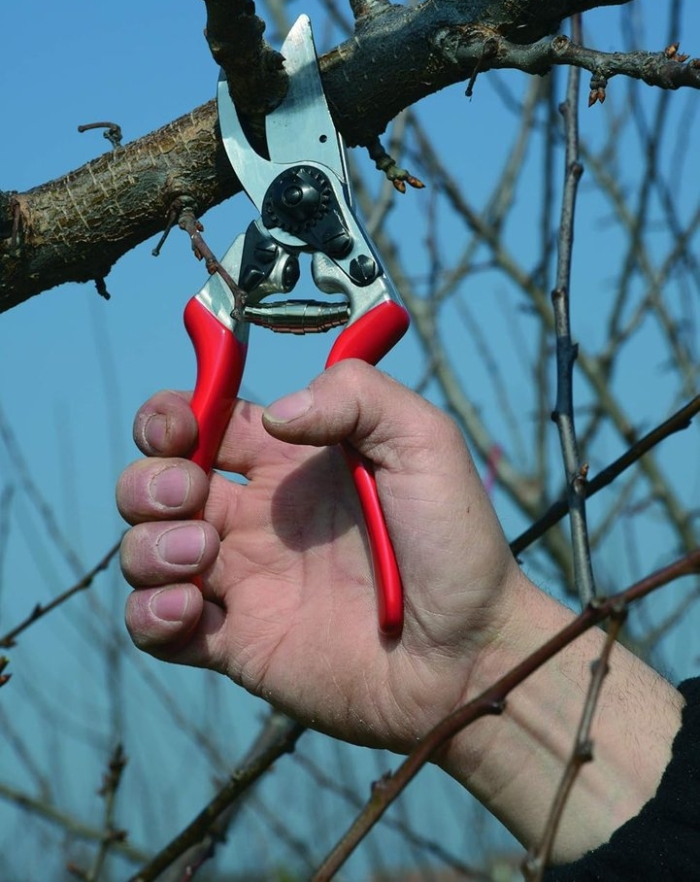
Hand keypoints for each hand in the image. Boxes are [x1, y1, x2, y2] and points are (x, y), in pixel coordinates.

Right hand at [118, 360, 521, 752]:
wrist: (469, 653)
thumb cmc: (456, 542)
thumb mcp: (422, 440)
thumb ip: (354, 394)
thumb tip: (273, 412)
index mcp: (289, 462)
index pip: (203, 422)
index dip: (173, 415)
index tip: (182, 426)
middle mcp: (256, 517)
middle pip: (155, 483)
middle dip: (148, 481)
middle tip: (190, 494)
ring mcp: (243, 582)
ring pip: (143, 551)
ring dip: (148, 545)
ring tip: (203, 555)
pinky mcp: (236, 644)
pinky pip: (155, 627)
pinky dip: (150, 613)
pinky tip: (192, 609)